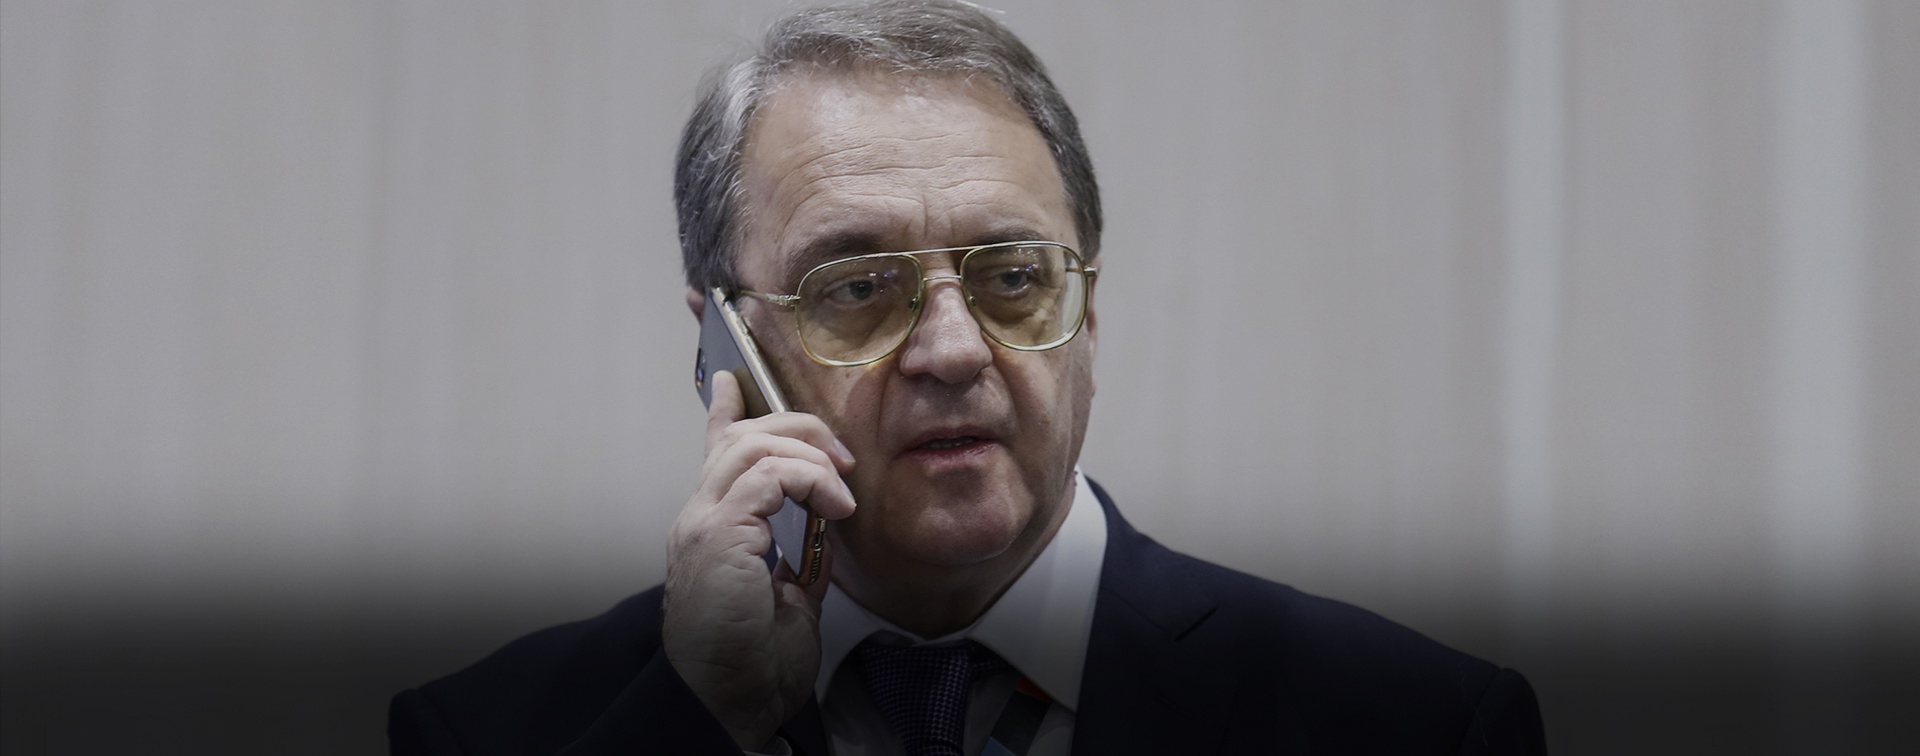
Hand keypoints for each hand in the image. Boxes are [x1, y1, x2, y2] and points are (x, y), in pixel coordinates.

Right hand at [662, 370, 858, 748]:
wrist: (730, 701)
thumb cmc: (753, 662)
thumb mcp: (791, 595)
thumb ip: (801, 551)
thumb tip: (828, 521)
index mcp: (714, 529)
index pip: (716, 452)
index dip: (726, 411)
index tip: (734, 379)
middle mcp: (699, 518)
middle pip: (741, 437)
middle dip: (796, 428)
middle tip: (840, 456)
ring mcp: (702, 524)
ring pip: (753, 447)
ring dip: (810, 456)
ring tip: (841, 488)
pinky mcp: (716, 536)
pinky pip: (766, 476)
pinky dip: (808, 480)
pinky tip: (834, 505)